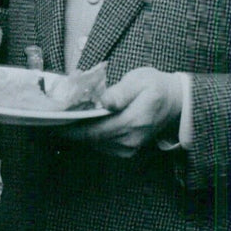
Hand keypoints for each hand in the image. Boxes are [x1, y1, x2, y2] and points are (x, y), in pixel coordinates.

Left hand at [65, 68, 182, 157]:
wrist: (175, 102)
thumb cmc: (156, 86)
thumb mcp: (140, 80)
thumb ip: (122, 92)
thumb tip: (105, 102)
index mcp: (133, 121)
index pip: (95, 131)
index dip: (73, 129)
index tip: (55, 123)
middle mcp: (130, 139)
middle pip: (92, 139)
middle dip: (72, 130)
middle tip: (54, 119)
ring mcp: (130, 147)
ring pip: (96, 144)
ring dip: (80, 133)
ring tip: (66, 119)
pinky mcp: (128, 149)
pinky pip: (103, 145)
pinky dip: (91, 136)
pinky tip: (84, 124)